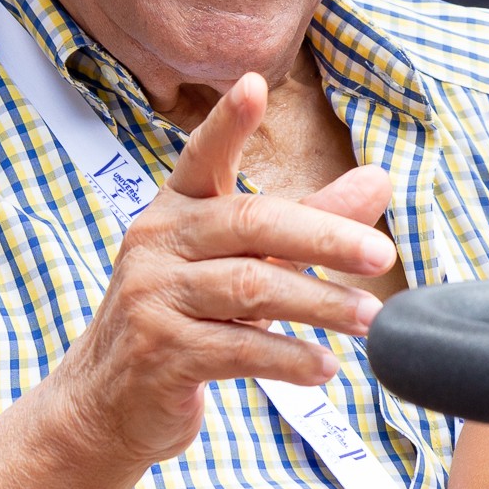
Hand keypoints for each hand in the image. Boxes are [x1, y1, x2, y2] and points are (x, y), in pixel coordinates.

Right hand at [43, 73, 395, 467]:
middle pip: (252, 224)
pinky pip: (238, 349)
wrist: (107, 403)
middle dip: (325, 238)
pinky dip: (289, 358)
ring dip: (321, 305)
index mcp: (177, 209)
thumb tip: (379, 179)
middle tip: (381, 255)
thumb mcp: (240, 261)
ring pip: (251, 288)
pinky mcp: (161, 354)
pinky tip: (325, 366)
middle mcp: (158, 243)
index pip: (203, 157)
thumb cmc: (183, 318)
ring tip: (370, 319)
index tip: (253, 85)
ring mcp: (153, 298)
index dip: (228, 123)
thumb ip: (308, 220)